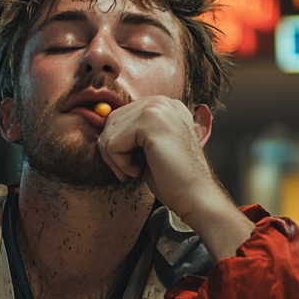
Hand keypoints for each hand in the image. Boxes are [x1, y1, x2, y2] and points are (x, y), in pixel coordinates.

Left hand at [97, 96, 253, 257]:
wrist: (196, 196)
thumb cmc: (172, 179)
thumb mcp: (149, 149)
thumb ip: (132, 133)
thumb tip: (101, 127)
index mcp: (165, 106)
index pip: (120, 116)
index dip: (118, 144)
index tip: (133, 164)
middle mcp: (163, 101)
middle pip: (111, 121)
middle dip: (112, 151)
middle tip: (130, 171)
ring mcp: (158, 108)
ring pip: (108, 132)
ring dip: (116, 159)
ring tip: (136, 170)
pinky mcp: (151, 122)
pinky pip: (112, 143)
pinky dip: (120, 164)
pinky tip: (140, 170)